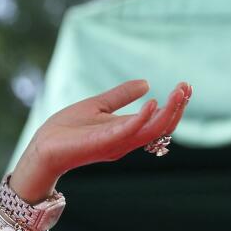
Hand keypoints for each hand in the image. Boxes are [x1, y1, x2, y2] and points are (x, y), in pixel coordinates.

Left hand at [25, 79, 191, 179]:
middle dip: (178, 107)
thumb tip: (146, 83)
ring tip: (179, 92)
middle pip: (162, 126)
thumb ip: (120, 96)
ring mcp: (118, 142)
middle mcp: (127, 139)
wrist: (43, 147)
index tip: (185, 86)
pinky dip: (144, 118)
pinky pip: (130, 132)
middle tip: (186, 87)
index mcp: (127, 130)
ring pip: (153, 130)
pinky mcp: (104, 143)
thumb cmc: (67, 130)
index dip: (175, 104)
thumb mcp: (98, 106)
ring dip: (169, 111)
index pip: (159, 120)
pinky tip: (153, 103)